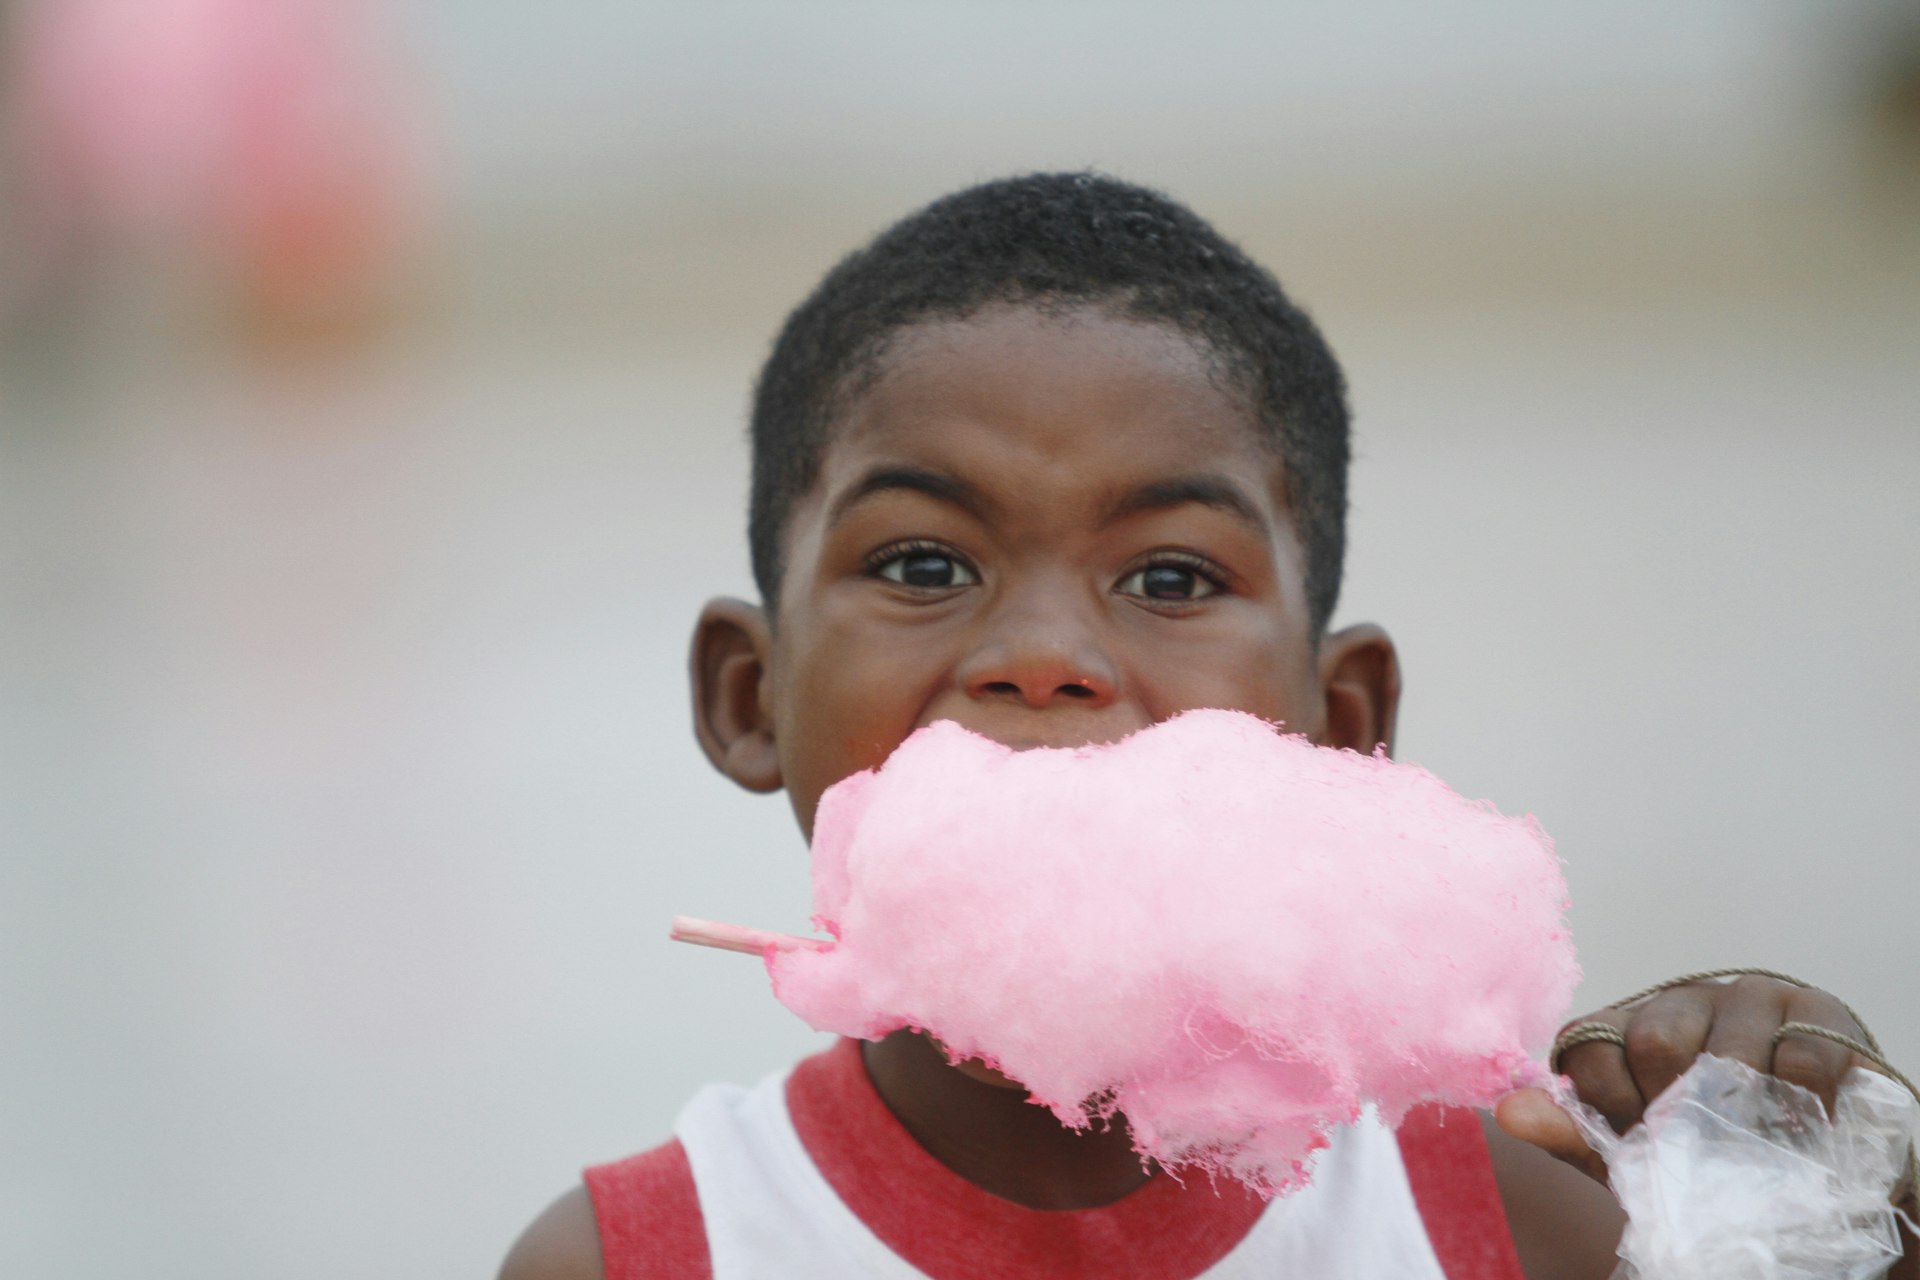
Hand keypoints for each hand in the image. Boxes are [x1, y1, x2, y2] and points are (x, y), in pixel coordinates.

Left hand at [1496, 973, 1872, 1181]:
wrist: (1821, 1157)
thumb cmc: (1713, 1146)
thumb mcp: (1638, 1149)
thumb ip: (1573, 1131)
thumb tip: (1506, 1112)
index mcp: (1629, 1023)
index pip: (1585, 1042)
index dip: (1606, 1103)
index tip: (1635, 1144)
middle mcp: (1685, 998)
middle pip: (1652, 1040)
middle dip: (1670, 1110)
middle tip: (1696, 1149)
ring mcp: (1753, 998)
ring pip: (1725, 1050)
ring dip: (1740, 1118)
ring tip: (1753, 1149)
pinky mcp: (1819, 1013)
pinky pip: (1799, 1059)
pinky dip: (1800, 1108)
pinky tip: (1804, 1132)